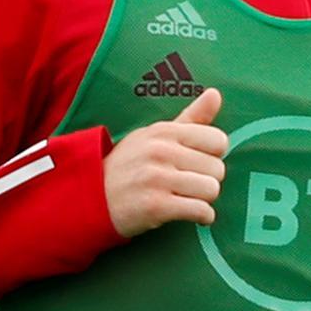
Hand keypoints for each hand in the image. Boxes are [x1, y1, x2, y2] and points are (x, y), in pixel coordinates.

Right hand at [104, 86, 227, 235]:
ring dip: (206, 199)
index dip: (213, 155)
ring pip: (211, 190)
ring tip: (190, 199)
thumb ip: (190, 118)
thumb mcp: (155, 135)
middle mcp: (161, 152)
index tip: (199, 163)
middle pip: (217, 168)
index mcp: (164, 132)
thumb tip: (216, 94)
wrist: (93, 197)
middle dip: (209, 180)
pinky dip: (203, 216)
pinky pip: (201, 211)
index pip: (218, 140)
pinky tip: (194, 215)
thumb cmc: (130, 165)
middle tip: (191, 185)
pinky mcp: (156, 206)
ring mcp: (158, 179)